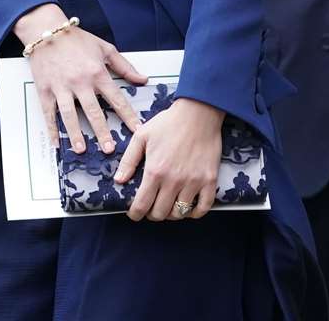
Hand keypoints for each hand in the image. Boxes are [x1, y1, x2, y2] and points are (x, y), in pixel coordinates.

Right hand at [16, 4, 147, 156]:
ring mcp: (61, 87)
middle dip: (102, 131)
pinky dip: (51, 129)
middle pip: (93, 111)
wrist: (45, 30)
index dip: (128, 116)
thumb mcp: (104, 48)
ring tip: (81, 150)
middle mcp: (80, 81)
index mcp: (97, 72)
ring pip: (69, 114)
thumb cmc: (77, 39)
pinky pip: (48, 112)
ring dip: (75, 133)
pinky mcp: (44, 89)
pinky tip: (56, 142)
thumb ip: (124, 66)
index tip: (137, 131)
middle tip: (109, 149)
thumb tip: (143, 80)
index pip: (116, 99)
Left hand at [113, 96, 224, 221]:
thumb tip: (118, 180)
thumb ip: (129, 160)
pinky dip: (194, 213)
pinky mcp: (209, 181)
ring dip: (171, 214)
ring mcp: (193, 182)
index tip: (134, 214)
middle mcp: (174, 181)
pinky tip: (187, 207)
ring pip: (180, 213)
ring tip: (167, 206)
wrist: (198, 113)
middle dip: (151, 214)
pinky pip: (203, 208)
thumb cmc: (168, 123)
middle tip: (150, 208)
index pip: (142, 205)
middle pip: (160, 213)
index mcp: (155, 171)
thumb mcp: (141, 137)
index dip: (135, 214)